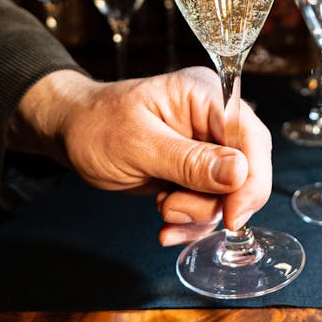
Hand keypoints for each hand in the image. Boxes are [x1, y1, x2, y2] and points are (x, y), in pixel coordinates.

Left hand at [11, 67, 272, 245]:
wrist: (70, 133)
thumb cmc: (95, 125)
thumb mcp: (139, 145)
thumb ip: (190, 161)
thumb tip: (240, 172)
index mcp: (204, 94)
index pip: (249, 135)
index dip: (251, 178)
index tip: (233, 215)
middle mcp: (212, 118)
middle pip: (246, 169)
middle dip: (214, 201)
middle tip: (172, 209)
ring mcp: (205, 146)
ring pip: (229, 193)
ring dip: (198, 214)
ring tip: (162, 210)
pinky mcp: (196, 170)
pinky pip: (210, 203)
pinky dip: (191, 221)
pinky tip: (167, 227)